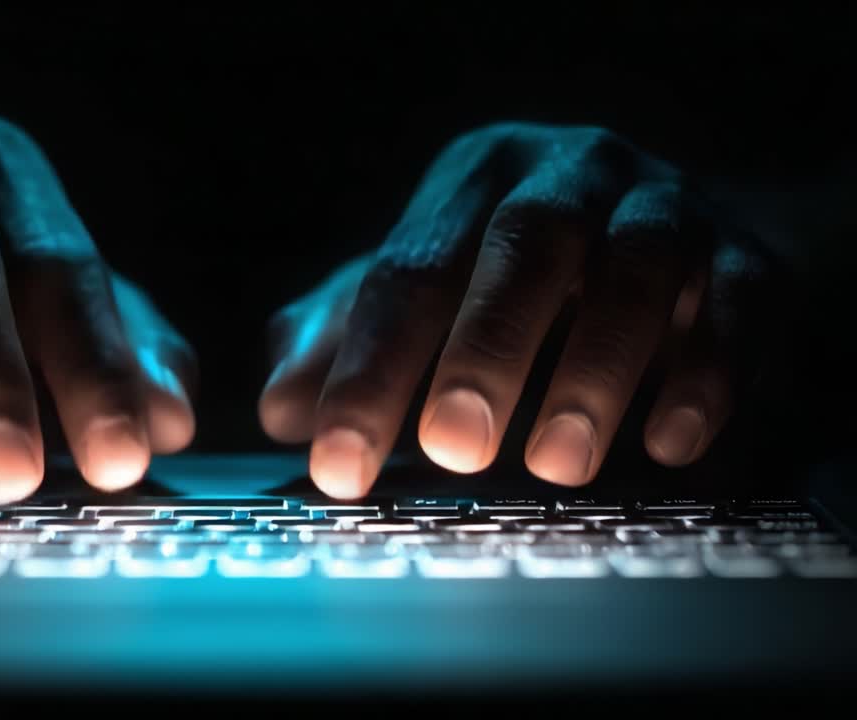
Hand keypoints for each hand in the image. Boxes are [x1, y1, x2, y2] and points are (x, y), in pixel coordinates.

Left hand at [260, 122, 776, 497]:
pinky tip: (671, 442)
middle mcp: (567, 174)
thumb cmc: (516, 279)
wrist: (670, 243)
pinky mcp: (745, 257)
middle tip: (453, 445)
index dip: (369, 366)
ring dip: (596, 369)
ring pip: (635, 269)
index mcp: (473, 182)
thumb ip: (348, 342)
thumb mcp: (426, 296)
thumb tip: (283, 408)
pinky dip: (707, 372)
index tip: (337, 458)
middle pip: (524, 248)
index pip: (408, 271)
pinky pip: (736, 305)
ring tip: (558, 464)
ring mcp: (663, 207)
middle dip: (484, 350)